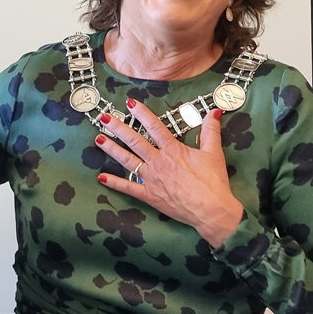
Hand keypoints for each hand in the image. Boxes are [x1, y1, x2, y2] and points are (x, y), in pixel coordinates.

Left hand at [93, 99, 242, 247]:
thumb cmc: (213, 182)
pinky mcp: (149, 195)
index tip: (130, 103)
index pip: (154, 127)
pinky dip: (114, 182)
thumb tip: (214, 111)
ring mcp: (151, 179)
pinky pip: (128, 188)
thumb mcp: (213, 153)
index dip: (142, 113)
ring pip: (127, 160)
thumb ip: (210, 131)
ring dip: (112, 149)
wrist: (212, 211)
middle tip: (104, 117)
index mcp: (173, 150)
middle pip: (135, 141)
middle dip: (118, 128)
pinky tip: (101, 177)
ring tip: (98, 139)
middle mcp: (158, 162)